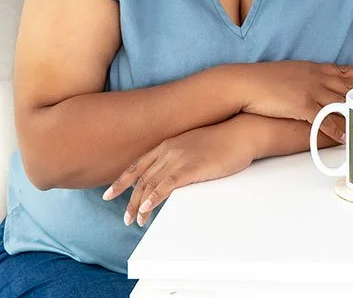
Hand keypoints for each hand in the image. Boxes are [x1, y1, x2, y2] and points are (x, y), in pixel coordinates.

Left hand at [102, 119, 256, 226]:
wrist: (243, 132)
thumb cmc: (224, 139)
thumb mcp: (196, 145)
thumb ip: (181, 156)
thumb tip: (174, 172)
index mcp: (168, 145)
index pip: (138, 165)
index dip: (121, 181)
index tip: (109, 194)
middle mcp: (169, 151)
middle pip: (142, 179)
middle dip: (130, 201)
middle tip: (127, 218)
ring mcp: (179, 159)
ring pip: (151, 185)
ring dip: (140, 205)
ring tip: (137, 220)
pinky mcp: (192, 168)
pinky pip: (167, 185)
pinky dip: (154, 197)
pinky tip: (147, 208)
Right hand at [237, 61, 352, 139]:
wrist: (243, 82)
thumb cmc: (259, 79)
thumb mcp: (284, 72)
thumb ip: (298, 77)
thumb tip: (303, 84)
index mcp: (310, 68)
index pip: (340, 69)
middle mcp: (314, 77)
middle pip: (346, 85)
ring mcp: (310, 91)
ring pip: (340, 102)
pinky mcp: (302, 105)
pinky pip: (324, 119)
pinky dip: (337, 128)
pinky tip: (346, 136)